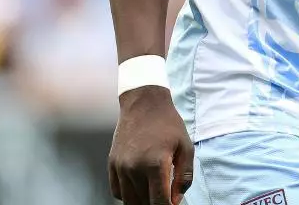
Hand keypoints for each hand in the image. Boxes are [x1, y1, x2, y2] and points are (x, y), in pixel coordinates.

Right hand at [108, 86, 194, 204]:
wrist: (144, 103)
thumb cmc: (168, 124)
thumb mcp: (186, 147)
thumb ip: (183, 177)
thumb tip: (175, 200)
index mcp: (155, 164)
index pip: (159, 202)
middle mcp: (134, 168)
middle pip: (143, 203)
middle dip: (156, 204)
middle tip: (165, 198)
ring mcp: (120, 167)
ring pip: (129, 200)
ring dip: (142, 202)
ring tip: (153, 195)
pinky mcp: (112, 164)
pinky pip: (117, 191)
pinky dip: (127, 196)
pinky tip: (139, 189)